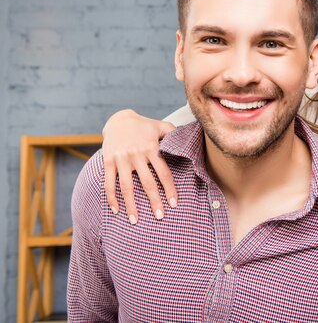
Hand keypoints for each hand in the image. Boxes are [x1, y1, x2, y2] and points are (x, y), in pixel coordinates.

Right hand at [102, 109, 176, 223]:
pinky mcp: (108, 161)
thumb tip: (188, 143)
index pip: (163, 172)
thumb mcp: (161, 125)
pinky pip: (109, 182)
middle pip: (147, 183)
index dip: (169, 189)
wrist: (118, 119)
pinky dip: (111, 197)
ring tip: (134, 221)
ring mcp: (121, 158)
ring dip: (131, 205)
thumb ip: (174, 133)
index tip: (174, 203)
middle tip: (160, 217)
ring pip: (126, 186)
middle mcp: (136, 154)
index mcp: (151, 147)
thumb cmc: (145, 126)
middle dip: (154, 201)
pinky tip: (116, 210)